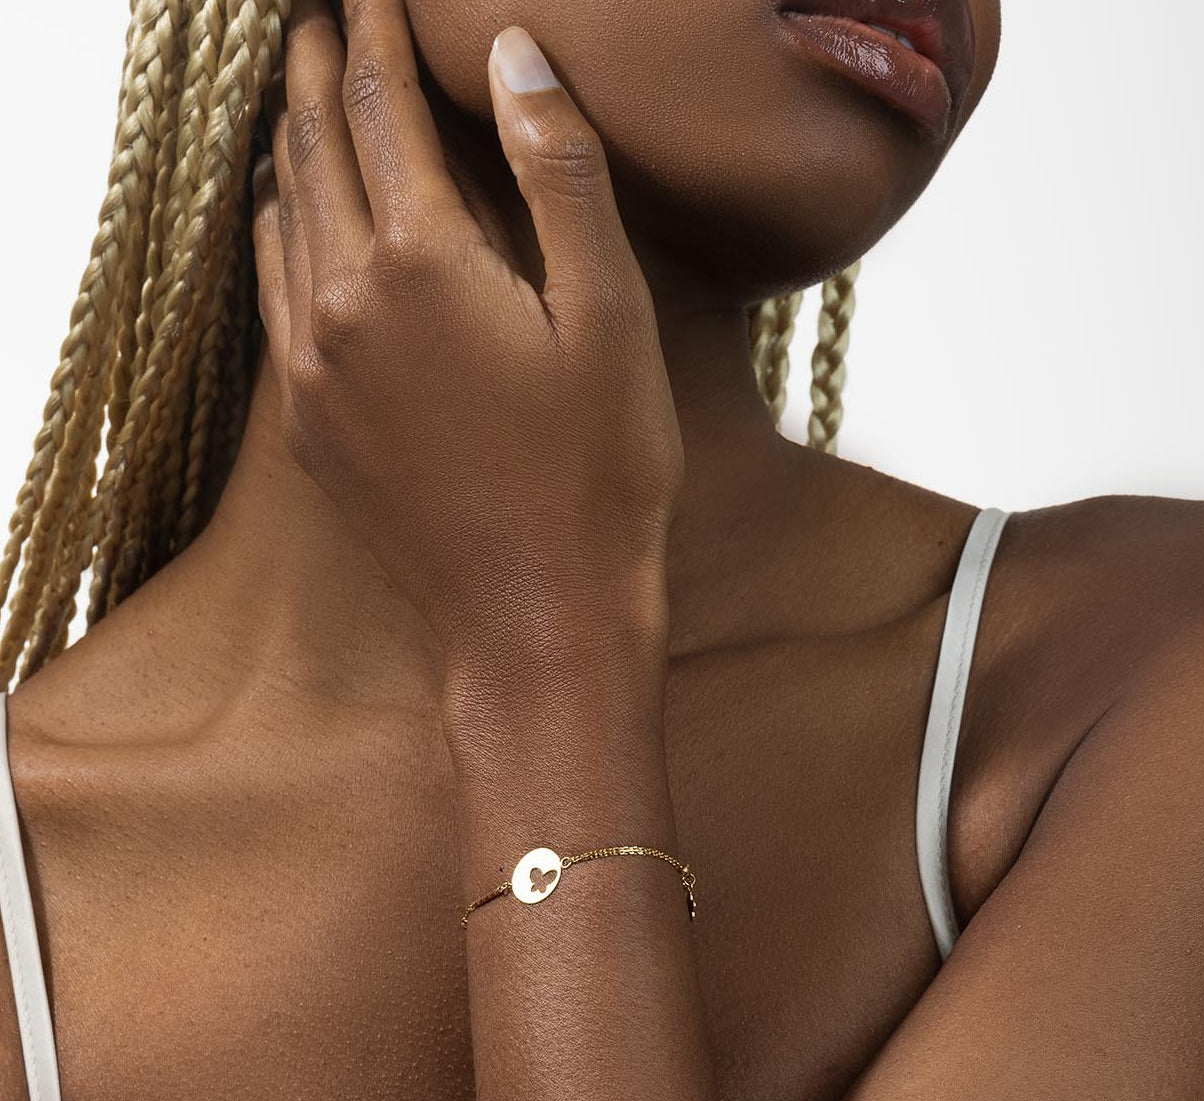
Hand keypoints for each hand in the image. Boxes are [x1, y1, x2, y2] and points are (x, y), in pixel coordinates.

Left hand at [252, 0, 682, 682]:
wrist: (536, 617)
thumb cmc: (596, 475)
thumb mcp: (608, 316)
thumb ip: (559, 175)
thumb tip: (514, 56)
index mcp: (420, 262)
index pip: (379, 106)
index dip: (375, 33)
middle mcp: (341, 302)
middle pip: (311, 149)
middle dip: (315, 69)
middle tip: (320, 18)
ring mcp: (310, 368)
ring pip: (280, 217)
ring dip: (288, 144)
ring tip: (303, 98)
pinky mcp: (306, 423)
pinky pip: (272, 295)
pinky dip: (278, 231)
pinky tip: (291, 220)